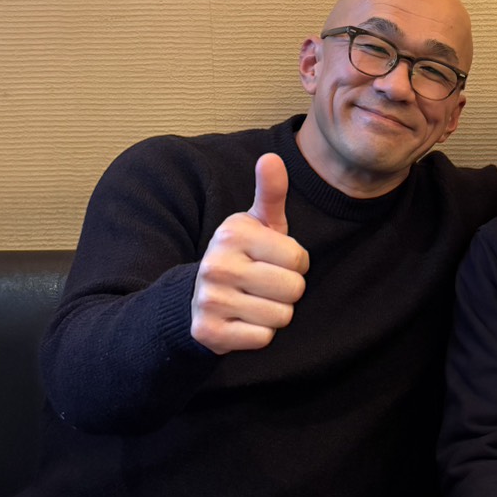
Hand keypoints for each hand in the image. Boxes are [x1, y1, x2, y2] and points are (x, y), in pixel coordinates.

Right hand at [191, 153, 309, 354]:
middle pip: (293, 289)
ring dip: (276, 314)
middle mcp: (217, 265)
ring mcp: (210, 300)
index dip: (296, 264)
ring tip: (255, 301)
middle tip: (266, 285)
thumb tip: (271, 158)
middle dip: (288, 290)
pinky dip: (260, 334)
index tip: (275, 262)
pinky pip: (263, 339)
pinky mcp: (209, 332)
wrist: (197, 298)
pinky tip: (243, 321)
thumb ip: (271, 192)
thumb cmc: (243, 256)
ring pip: (281, 317)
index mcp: (233, 234)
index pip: (299, 259)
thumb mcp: (258, 224)